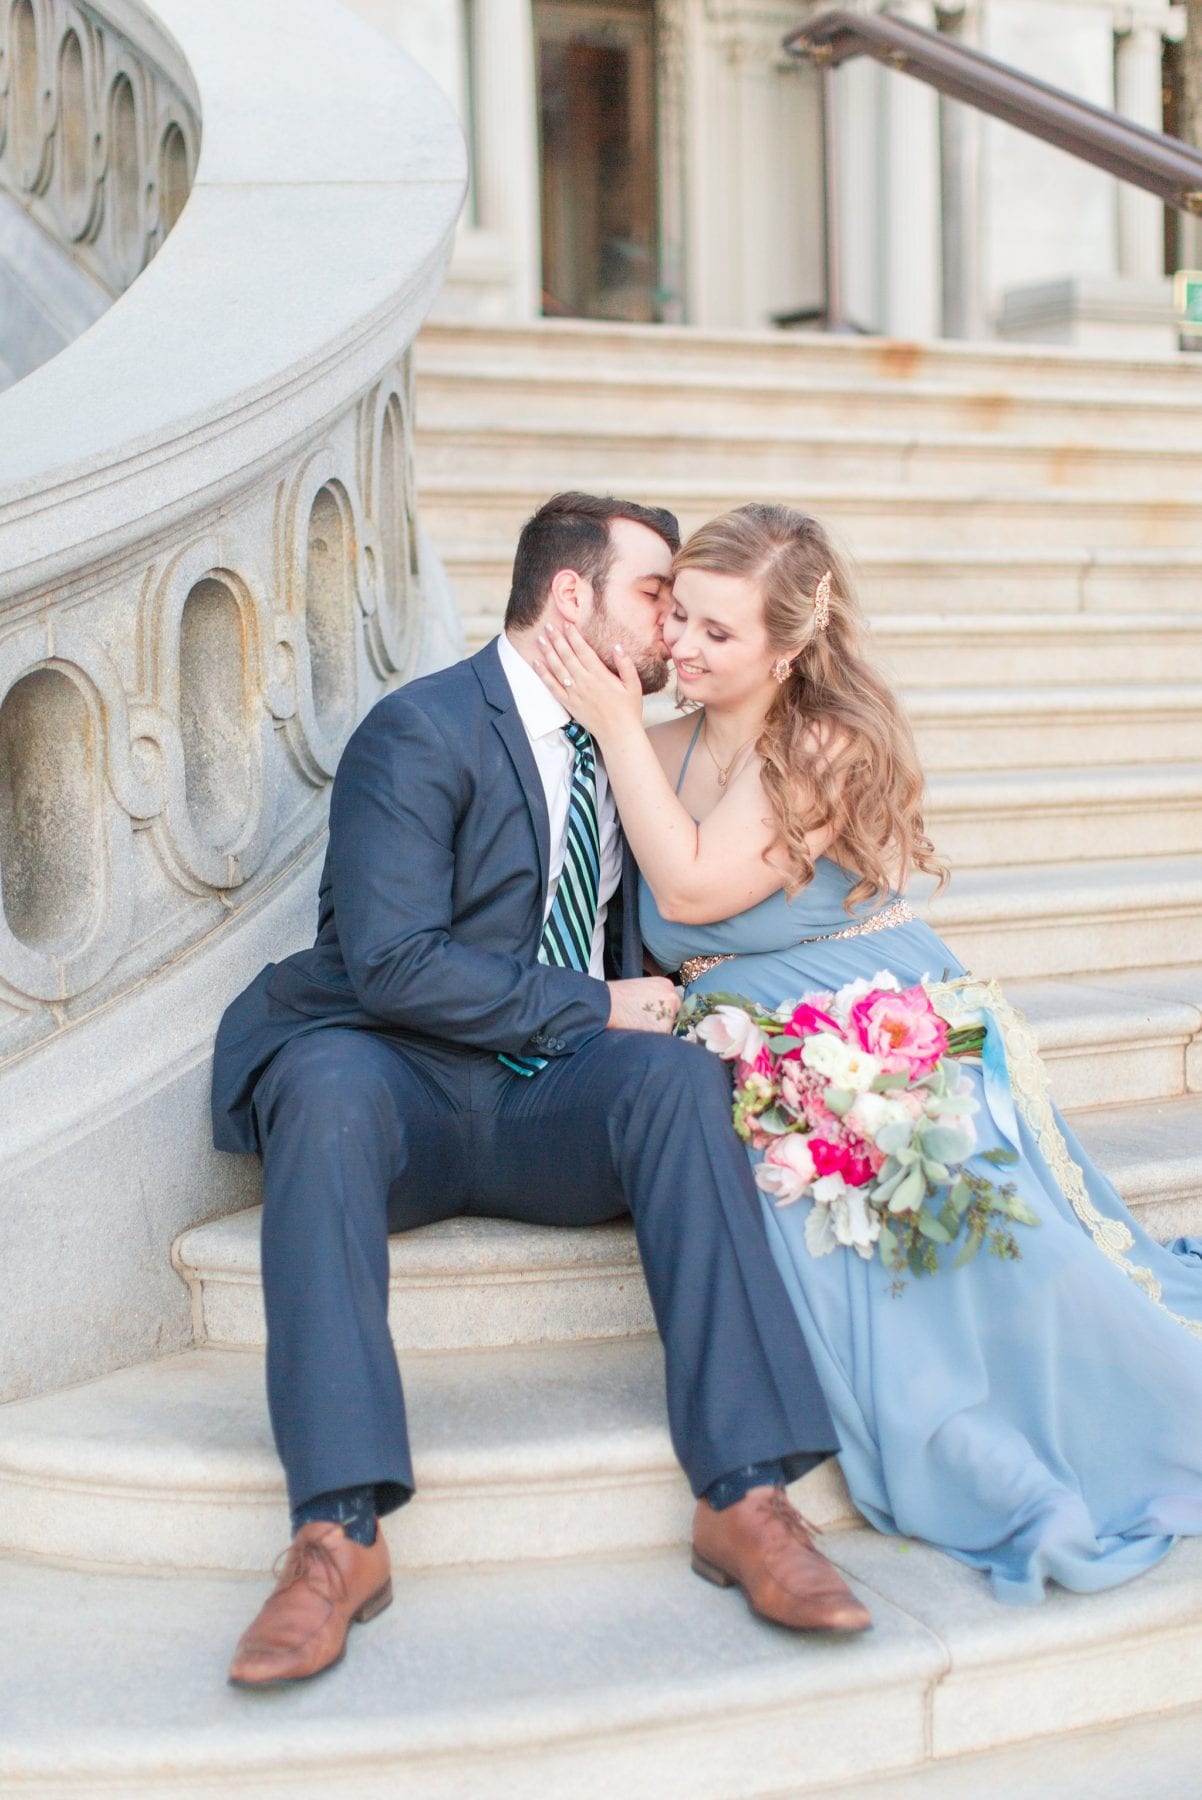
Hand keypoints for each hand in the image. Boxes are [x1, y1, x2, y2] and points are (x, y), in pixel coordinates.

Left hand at [534, 622, 644, 741]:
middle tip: (547, 625)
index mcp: (600, 675)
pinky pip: (552, 687)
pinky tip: (537, 663)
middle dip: (557, 639)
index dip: (573, 636)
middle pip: (567, 655)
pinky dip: (543, 674)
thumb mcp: (634, 685)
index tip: (566, 624)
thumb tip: (617, 646)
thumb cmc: (628, 709)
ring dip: (548, 652)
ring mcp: (574, 693)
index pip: (583, 650)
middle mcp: (584, 682)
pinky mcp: (569, 704)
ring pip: (557, 668)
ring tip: (540, 639)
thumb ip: (625, 664)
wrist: (618, 734)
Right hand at [606, 977, 681, 1033]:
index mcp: (667, 985)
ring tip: (639, 1024)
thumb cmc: (619, 995)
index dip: (663, 1010)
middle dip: (663, 1020)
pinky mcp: (664, 1028)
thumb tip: (659, 1010)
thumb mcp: (642, 987)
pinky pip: (663, 1037)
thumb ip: (656, 996)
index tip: (653, 1015)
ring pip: (669, 1027)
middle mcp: (672, 997)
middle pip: (674, 1014)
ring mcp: (670, 1013)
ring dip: (658, 1029)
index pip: (673, 1002)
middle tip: (645, 1021)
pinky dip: (653, 1036)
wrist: (607, 1004)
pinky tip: (640, 1030)